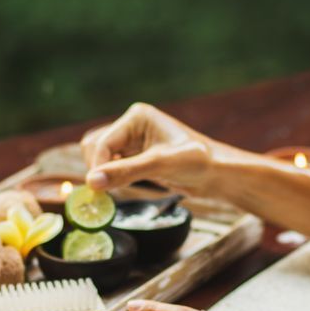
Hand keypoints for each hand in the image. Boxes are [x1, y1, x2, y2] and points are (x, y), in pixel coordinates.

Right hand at [80, 102, 220, 195]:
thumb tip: (91, 181)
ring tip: (116, 190)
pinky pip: (112, 167)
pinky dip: (112, 179)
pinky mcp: (136, 157)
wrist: (218, 174)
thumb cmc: (197, 163)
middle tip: (105, 193)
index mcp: (137, 117)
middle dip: (98, 169)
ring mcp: (133, 142)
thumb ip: (125, 172)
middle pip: (94, 147)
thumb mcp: (160, 165)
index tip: (97, 190)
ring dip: (103, 174)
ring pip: (100, 158)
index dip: (97, 166)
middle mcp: (132, 126)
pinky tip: (122, 188)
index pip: (102, 142)